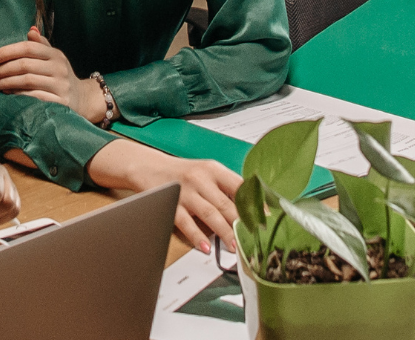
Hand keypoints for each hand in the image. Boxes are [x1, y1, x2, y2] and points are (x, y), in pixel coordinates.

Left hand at [0, 27, 107, 123]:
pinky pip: (34, 97)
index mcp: (55, 54)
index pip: (28, 48)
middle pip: (25, 64)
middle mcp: (59, 68)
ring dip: (6, 82)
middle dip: (2, 69)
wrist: (82, 99)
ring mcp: (60, 85)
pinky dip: (17, 95)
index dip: (7, 52)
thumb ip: (41, 45)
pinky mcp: (60, 102)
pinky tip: (6, 94)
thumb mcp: (53, 58)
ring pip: (27, 81)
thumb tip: (30, 30)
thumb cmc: (59, 76)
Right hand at [85, 140, 241, 253]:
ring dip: (224, 232)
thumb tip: (252, 209)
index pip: (241, 186)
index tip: (267, 219)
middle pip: (227, 204)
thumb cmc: (181, 173)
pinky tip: (205, 246)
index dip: (256, 203)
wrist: (148, 167)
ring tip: (234, 247)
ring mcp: (185, 191)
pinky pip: (186, 222)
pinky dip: (197, 236)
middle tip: (254, 239)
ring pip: (210, 214)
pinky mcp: (171, 203)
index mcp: (214, 169)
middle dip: (242, 224)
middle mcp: (200, 178)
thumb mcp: (206, 172)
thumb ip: (226, 188)